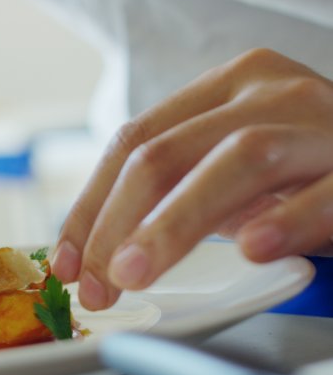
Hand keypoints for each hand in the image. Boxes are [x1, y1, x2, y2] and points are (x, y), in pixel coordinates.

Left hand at [51, 48, 332, 309]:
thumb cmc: (307, 170)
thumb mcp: (234, 170)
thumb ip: (180, 192)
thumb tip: (102, 251)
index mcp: (225, 90)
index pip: (134, 141)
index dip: (91, 205)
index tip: (68, 261)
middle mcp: (267, 93)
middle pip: (167, 153)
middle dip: (117, 224)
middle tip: (97, 284)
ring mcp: (321, 122)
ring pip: (235, 160)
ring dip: (176, 223)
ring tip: (137, 272)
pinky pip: (326, 190)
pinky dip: (287, 219)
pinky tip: (253, 248)